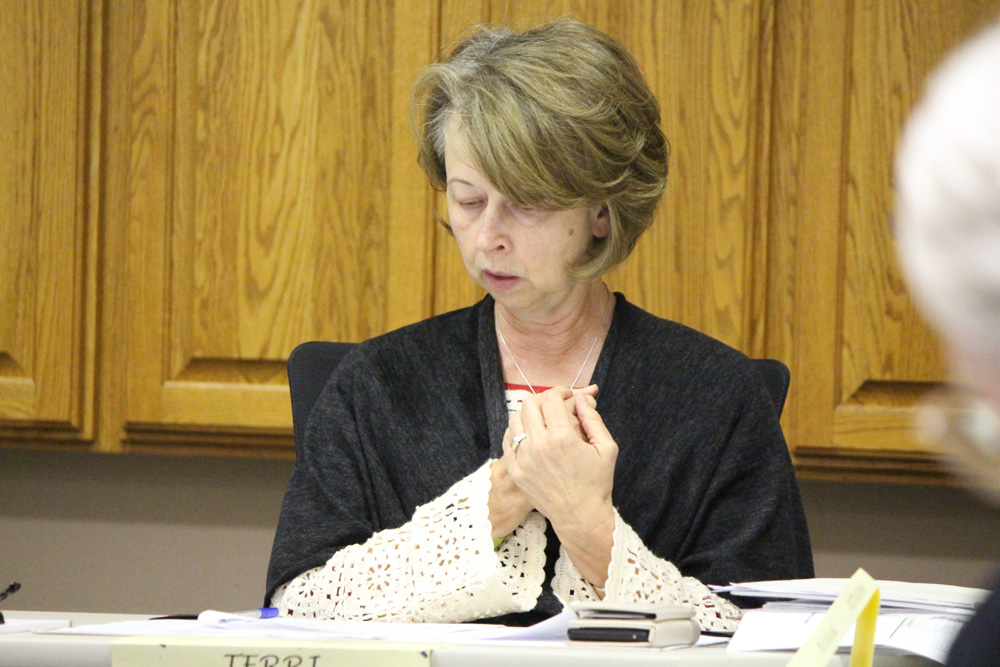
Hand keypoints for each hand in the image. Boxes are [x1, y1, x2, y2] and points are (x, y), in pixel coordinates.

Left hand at [503, 386, 616, 532]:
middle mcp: (538, 446)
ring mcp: (523, 459)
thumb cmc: (596, 482)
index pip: (551, 398)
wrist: (580, 517)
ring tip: (543, 419)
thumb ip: (593, 418)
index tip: (568, 396)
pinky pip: (508, 440)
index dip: (561, 391)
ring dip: (529, 414)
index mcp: (562, 438)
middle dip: (544, 399)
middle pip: (530, 404)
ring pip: (515, 419)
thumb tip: (582, 398)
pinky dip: (517, 431)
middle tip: (555, 405)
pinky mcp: (515, 470)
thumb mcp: (606, 447)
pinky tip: (530, 434)